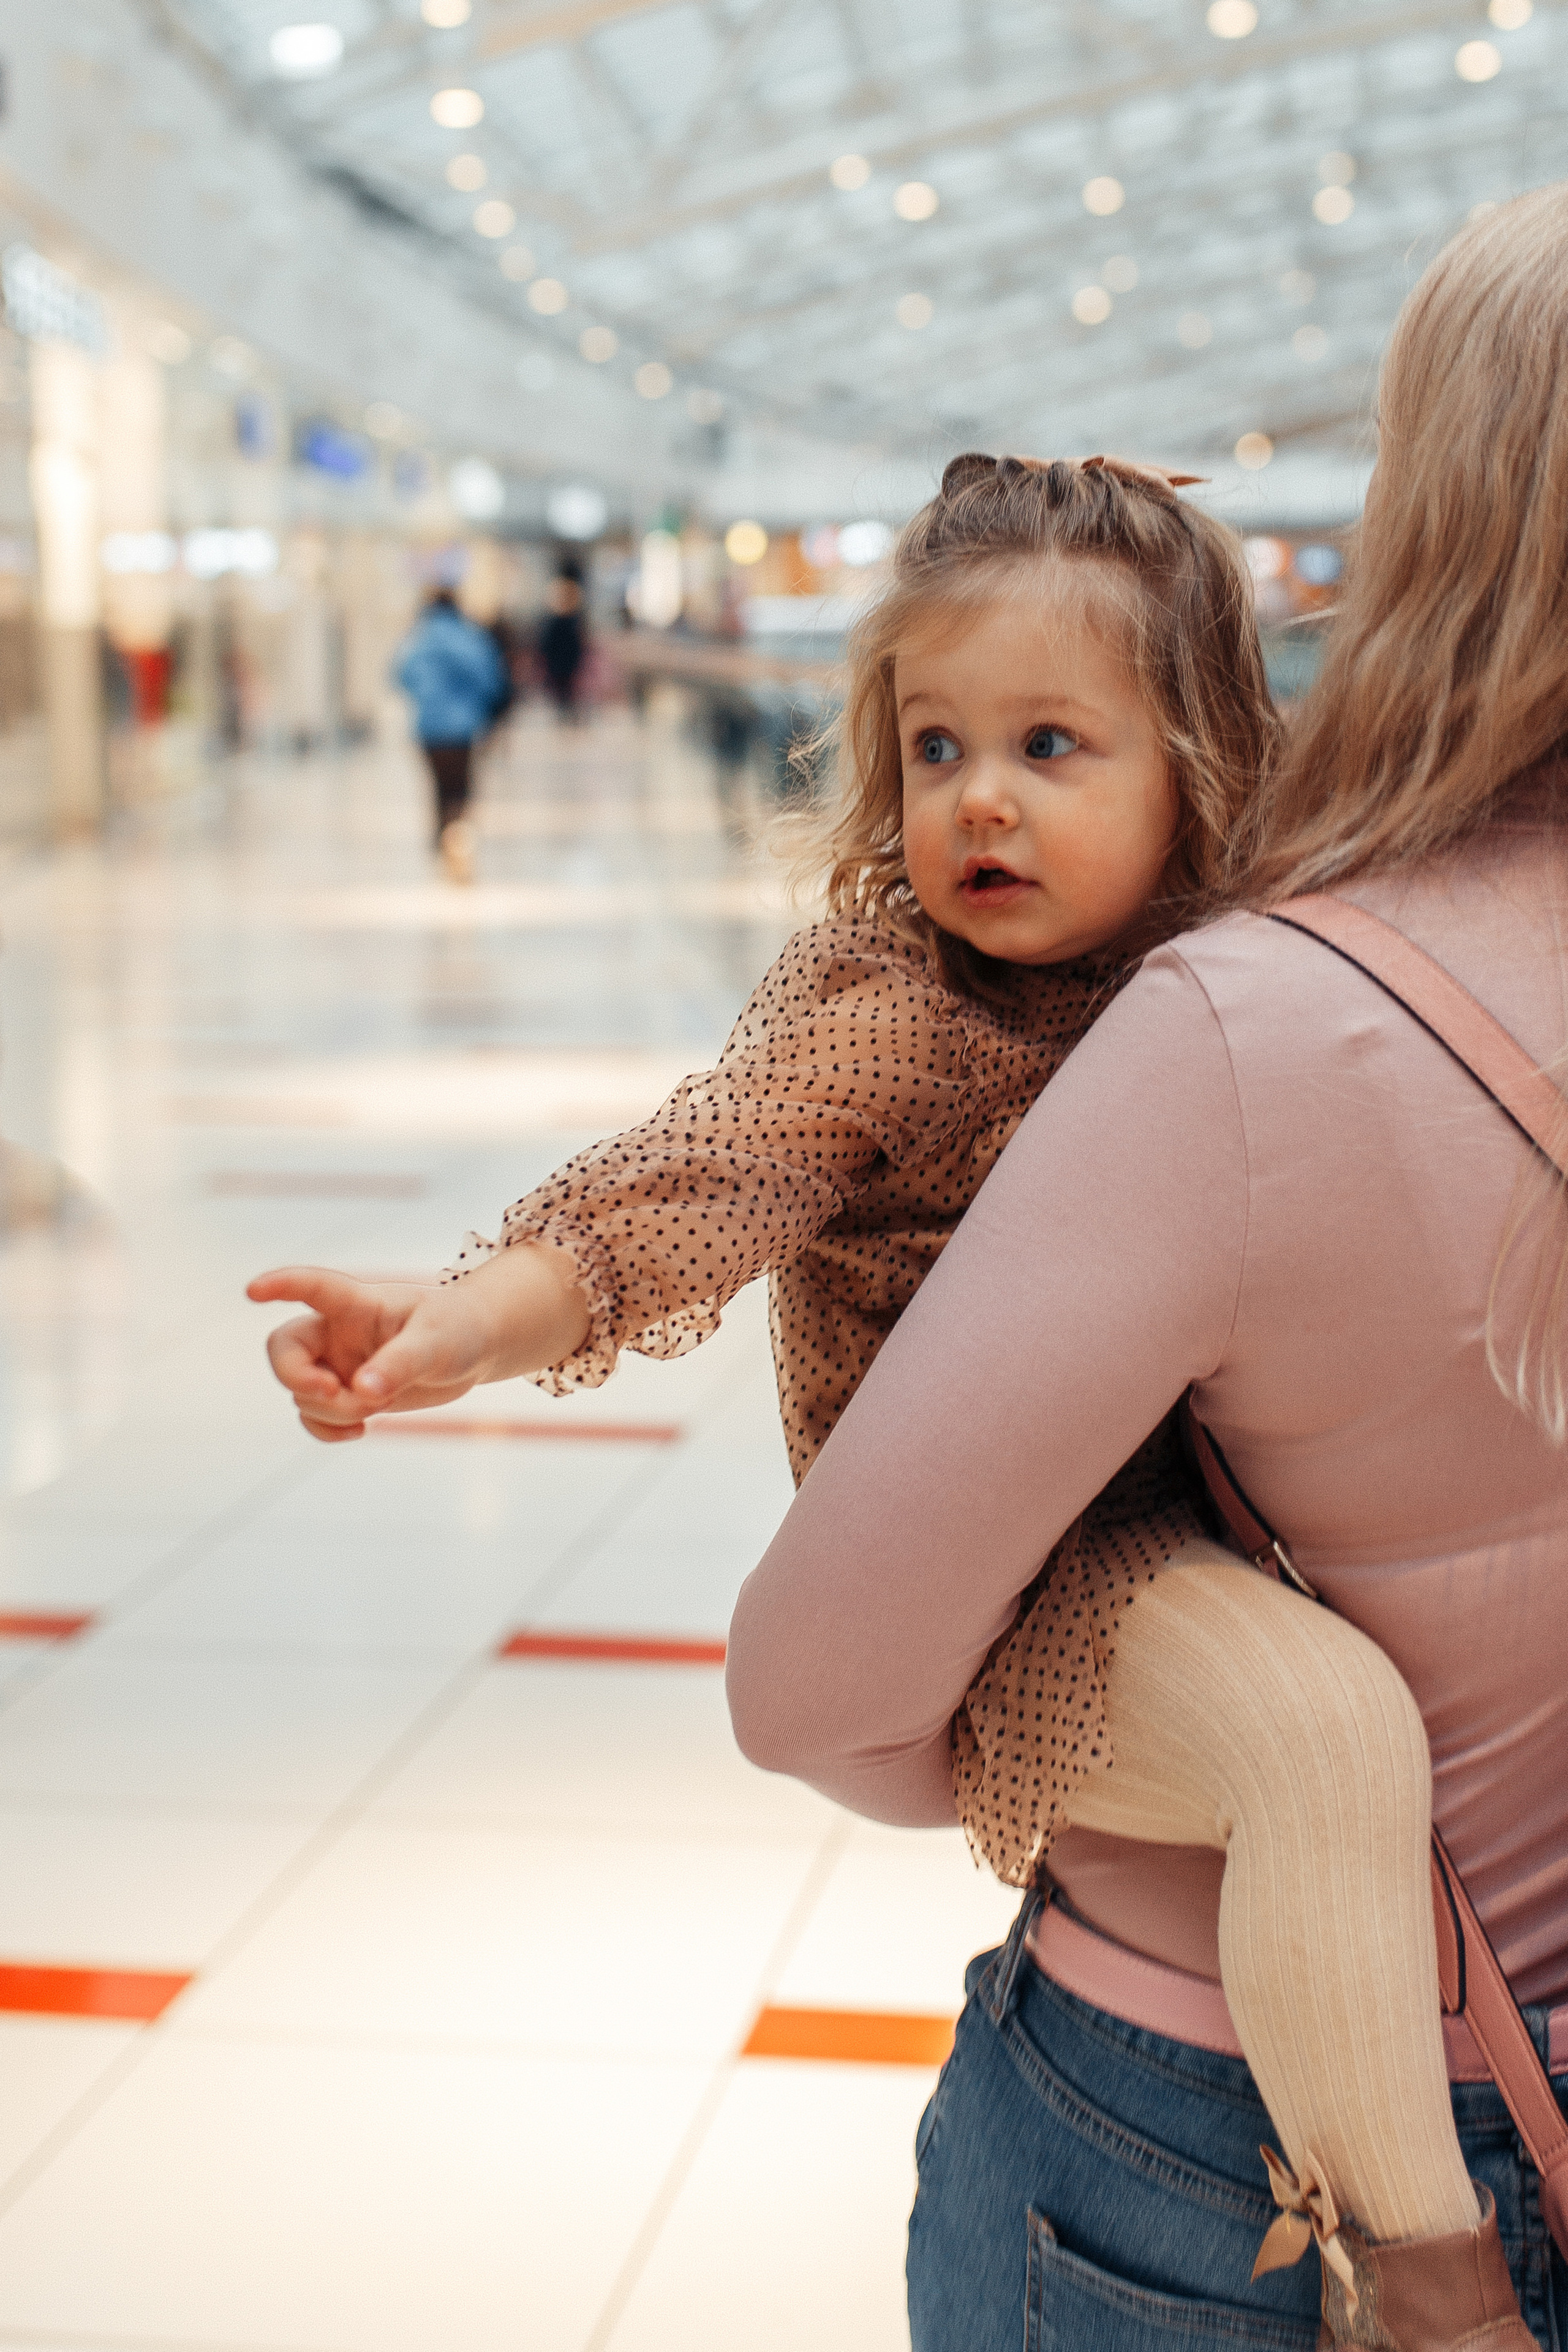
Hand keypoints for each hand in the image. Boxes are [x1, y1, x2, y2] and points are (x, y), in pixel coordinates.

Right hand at [247, 1248, 589, 1442]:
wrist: (473, 1349)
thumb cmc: (457, 1329)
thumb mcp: (437, 1343)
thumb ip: (400, 1364)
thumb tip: (362, 1392)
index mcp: (357, 1302)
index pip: (311, 1287)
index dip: (280, 1285)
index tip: (253, 1291)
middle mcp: (337, 1331)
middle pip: (284, 1350)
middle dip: (299, 1379)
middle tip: (334, 1394)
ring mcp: (337, 1363)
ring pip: (301, 1393)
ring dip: (331, 1411)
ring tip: (377, 1409)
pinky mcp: (346, 1393)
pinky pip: (313, 1416)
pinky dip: (327, 1429)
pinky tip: (358, 1431)